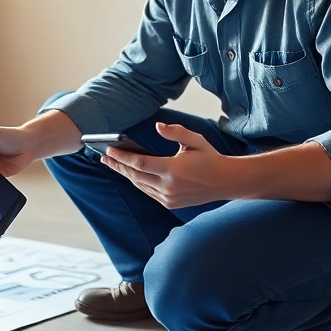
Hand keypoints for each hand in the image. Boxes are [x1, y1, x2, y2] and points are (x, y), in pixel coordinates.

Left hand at [100, 122, 238, 207]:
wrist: (226, 182)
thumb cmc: (210, 158)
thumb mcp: (195, 140)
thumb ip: (175, 132)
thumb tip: (157, 127)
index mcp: (173, 170)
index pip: (140, 163)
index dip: (122, 157)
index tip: (110, 150)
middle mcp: (168, 187)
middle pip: (135, 175)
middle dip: (118, 166)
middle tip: (104, 157)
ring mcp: (169, 198)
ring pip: (139, 185)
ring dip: (125, 174)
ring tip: (113, 164)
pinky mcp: (170, 203)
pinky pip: (148, 192)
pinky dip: (137, 182)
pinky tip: (130, 174)